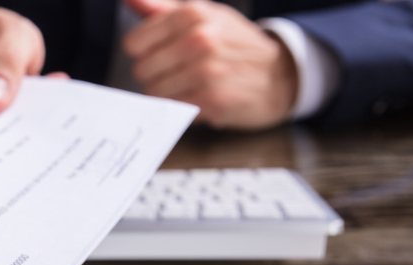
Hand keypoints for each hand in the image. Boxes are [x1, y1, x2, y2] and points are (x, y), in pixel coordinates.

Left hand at [124, 0, 297, 129]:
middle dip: (154, 73)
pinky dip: (181, 105)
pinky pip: (173, 107)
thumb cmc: (232, 44)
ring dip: (167, 92)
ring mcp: (207, 70)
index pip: (134, 43)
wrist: (278, 75)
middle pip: (141, 69)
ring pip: (154, 91)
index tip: (158, 52)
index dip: (143, 52)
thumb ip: (160, 8)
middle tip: (176, 71)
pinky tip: (199, 96)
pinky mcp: (213, 99)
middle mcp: (200, 39)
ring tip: (188, 84)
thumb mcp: (201, 16)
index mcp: (192, 14)